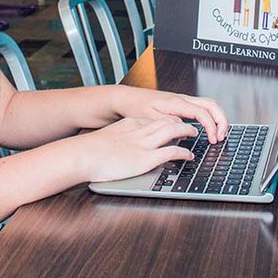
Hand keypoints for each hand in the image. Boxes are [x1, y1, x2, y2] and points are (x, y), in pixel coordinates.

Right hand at [75, 116, 197, 182]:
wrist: (83, 155)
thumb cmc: (90, 151)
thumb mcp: (109, 139)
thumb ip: (120, 140)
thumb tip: (124, 148)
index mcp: (130, 124)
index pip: (154, 119)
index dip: (168, 121)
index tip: (174, 125)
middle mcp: (140, 130)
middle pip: (168, 121)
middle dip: (181, 124)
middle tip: (189, 128)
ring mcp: (144, 143)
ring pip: (174, 131)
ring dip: (187, 133)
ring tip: (194, 136)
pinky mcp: (147, 158)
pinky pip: (173, 151)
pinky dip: (184, 152)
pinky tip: (189, 156)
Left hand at [111, 86, 227, 143]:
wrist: (126, 98)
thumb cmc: (135, 106)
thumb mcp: (150, 119)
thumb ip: (168, 124)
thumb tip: (185, 129)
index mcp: (176, 102)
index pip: (202, 112)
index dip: (211, 126)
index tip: (213, 139)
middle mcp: (181, 98)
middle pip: (211, 104)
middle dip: (221, 120)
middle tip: (222, 136)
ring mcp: (181, 100)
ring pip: (208, 104)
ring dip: (217, 118)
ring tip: (218, 134)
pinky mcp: (179, 104)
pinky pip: (201, 107)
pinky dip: (209, 117)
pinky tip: (208, 129)